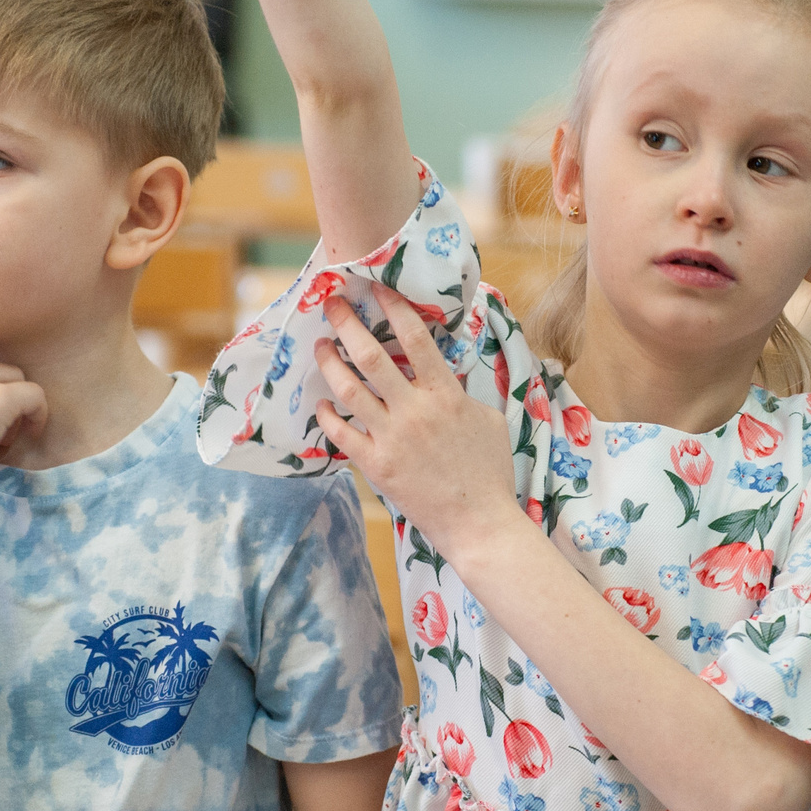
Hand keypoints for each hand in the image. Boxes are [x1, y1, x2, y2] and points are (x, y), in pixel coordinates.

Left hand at [312, 290, 516, 557]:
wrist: (479, 524)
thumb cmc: (489, 472)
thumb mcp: (487, 420)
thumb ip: (462, 393)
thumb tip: (445, 373)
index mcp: (447, 395)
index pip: (416, 339)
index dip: (394, 307)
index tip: (377, 287)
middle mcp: (415, 411)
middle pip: (372, 355)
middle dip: (348, 323)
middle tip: (332, 304)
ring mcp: (392, 438)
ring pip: (349, 389)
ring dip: (330, 362)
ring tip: (320, 345)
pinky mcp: (376, 466)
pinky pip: (341, 433)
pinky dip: (327, 414)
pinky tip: (320, 401)